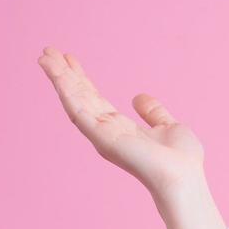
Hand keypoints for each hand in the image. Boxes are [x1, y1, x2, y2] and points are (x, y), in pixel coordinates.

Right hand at [36, 46, 204, 198]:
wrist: (184, 178)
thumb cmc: (182, 160)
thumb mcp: (168, 126)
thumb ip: (153, 112)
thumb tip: (138, 98)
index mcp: (120, 128)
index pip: (94, 98)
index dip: (82, 79)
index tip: (69, 58)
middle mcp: (107, 131)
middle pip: (80, 97)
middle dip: (64, 74)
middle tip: (48, 51)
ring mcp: (102, 134)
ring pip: (74, 101)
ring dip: (58, 78)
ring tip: (44, 56)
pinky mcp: (101, 137)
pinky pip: (77, 110)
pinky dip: (65, 91)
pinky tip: (56, 74)